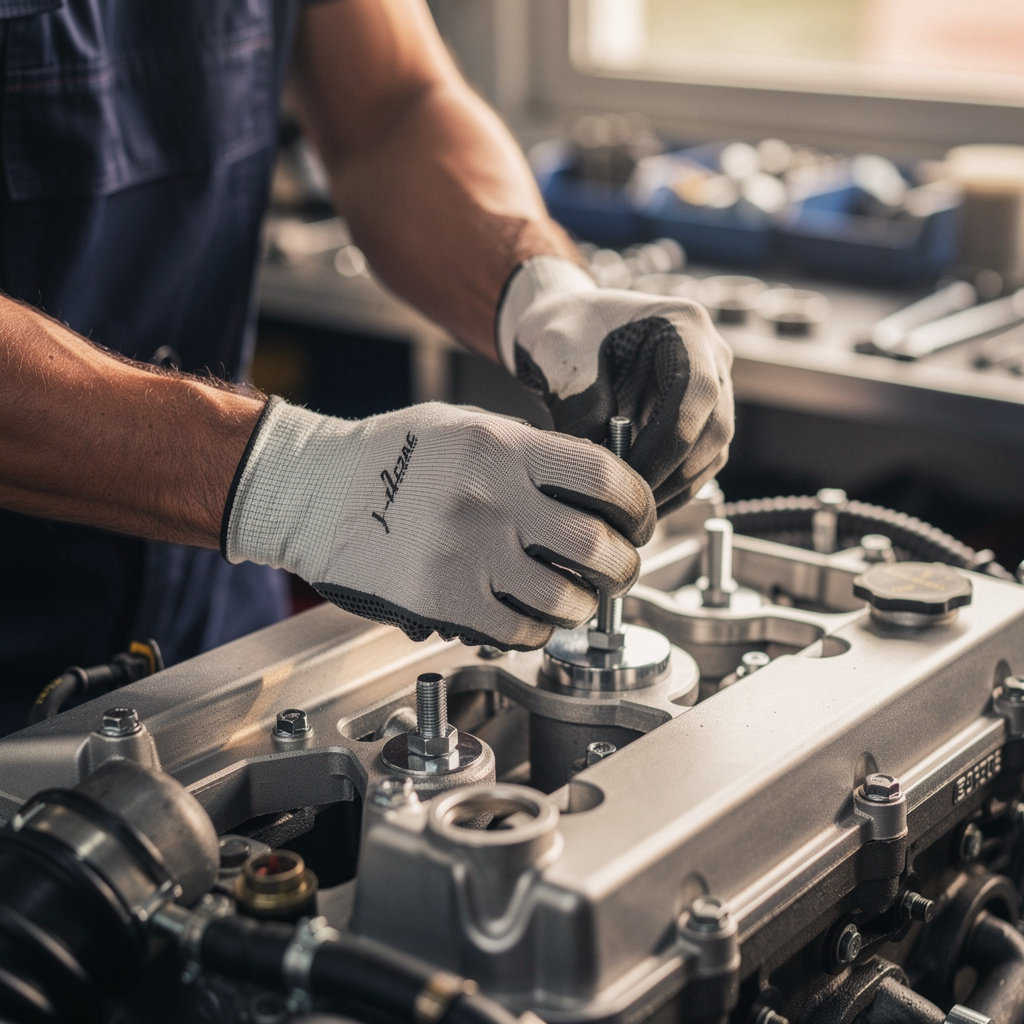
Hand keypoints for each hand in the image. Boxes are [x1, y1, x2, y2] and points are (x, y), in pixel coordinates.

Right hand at [222, 398, 654, 649]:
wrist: (316, 492)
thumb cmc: (392, 456)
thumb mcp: (468, 427)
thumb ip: (532, 456)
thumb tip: (596, 489)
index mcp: (504, 449)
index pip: (607, 478)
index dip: (640, 506)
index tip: (639, 521)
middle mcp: (493, 500)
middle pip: (598, 547)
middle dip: (623, 565)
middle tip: (619, 568)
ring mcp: (468, 554)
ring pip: (566, 598)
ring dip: (583, 604)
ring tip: (575, 596)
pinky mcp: (444, 600)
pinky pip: (519, 629)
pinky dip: (538, 629)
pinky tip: (532, 615)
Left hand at [498, 256, 734, 511]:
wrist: (565, 331)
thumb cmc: (562, 331)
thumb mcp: (560, 356)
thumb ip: (583, 407)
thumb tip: (606, 467)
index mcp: (684, 326)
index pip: (695, 395)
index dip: (663, 445)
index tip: (624, 479)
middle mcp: (711, 356)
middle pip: (714, 430)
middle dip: (669, 475)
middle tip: (624, 507)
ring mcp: (713, 389)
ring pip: (712, 454)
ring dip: (673, 489)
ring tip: (626, 511)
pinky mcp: (700, 419)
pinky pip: (699, 464)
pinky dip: (671, 489)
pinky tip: (636, 504)